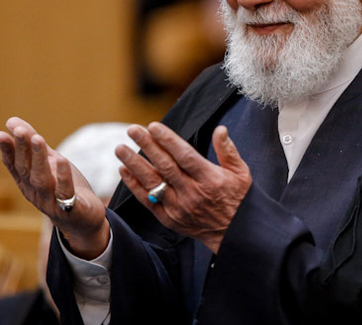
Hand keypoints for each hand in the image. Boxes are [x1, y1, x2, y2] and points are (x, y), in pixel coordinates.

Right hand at [0, 117, 108, 258]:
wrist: (83, 220)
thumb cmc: (62, 188)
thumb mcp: (48, 162)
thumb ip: (32, 144)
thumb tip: (11, 121)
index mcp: (26, 181)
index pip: (13, 164)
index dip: (7, 150)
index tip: (0, 133)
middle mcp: (34, 192)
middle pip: (25, 169)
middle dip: (22, 148)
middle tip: (19, 130)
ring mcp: (51, 203)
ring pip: (41, 180)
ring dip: (38, 159)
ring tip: (38, 139)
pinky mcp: (70, 210)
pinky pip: (65, 193)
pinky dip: (63, 177)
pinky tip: (63, 161)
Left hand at [115, 122, 250, 253]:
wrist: (233, 234)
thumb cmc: (237, 199)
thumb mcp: (241, 173)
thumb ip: (228, 150)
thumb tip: (220, 129)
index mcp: (210, 179)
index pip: (185, 156)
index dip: (168, 140)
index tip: (153, 126)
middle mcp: (192, 193)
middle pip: (165, 166)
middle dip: (147, 146)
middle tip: (132, 129)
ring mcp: (178, 207)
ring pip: (153, 182)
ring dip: (134, 164)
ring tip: (120, 148)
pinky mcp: (169, 219)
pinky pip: (148, 200)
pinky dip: (134, 185)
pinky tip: (124, 170)